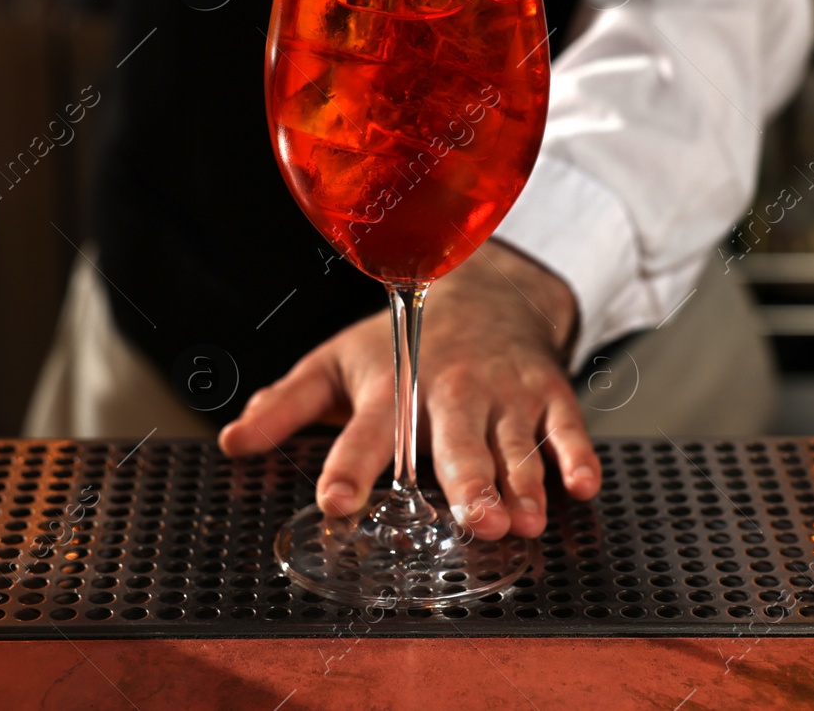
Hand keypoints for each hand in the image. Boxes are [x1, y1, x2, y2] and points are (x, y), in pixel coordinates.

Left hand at [218, 241, 601, 539]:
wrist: (486, 292)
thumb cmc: (401, 342)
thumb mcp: (335, 365)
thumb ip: (285, 406)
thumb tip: (233, 441)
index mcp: (392, 387)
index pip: (366, 431)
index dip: (349, 467)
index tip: (335, 502)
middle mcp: (448, 390)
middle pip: (455, 442)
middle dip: (465, 481)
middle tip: (472, 521)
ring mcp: (503, 392)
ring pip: (513, 444)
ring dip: (522, 483)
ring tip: (523, 520)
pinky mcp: (547, 393)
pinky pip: (566, 427)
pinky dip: (577, 456)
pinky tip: (580, 485)